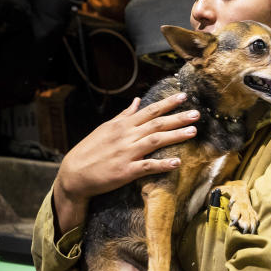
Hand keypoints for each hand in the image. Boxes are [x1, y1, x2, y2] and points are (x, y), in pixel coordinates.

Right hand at [53, 92, 198, 233]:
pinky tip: (177, 162)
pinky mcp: (126, 171)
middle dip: (178, 117)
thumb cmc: (89, 151)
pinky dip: (162, 164)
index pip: (149, 110)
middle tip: (197, 114)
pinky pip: (147, 166)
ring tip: (193, 131)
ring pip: (155, 141)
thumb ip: (124, 115)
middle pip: (156, 123)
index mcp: (122, 125)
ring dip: (175, 136)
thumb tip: (137, 100)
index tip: (184, 96)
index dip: (168, 103)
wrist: (73, 174)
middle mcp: (126, 136)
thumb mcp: (105, 128)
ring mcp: (126, 154)